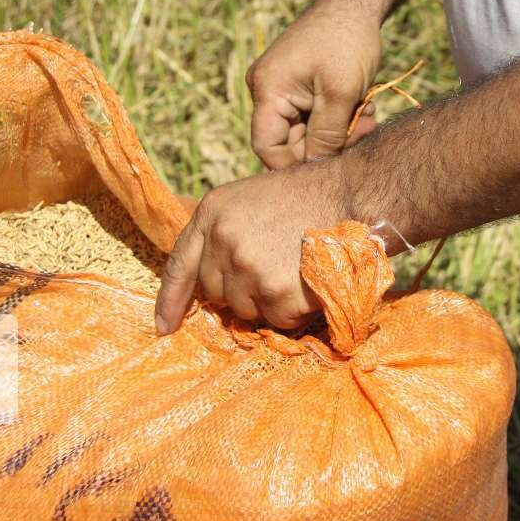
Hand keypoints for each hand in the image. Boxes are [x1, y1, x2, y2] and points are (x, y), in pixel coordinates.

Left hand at [154, 159, 349, 332]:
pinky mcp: (277, 292)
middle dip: (240, 292)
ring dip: (269, 302)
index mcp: (213, 212)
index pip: (180, 264)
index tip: (165, 326)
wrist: (354, 194)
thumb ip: (225, 232)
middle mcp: (224, 240)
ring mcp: (249, 267)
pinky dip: (295, 311)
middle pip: (216, 293)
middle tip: (275, 270)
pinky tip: (310, 282)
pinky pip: (277, 320)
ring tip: (295, 271)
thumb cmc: (308, 195)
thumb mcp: (251, 199)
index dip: (171, 300)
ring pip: (246, 311)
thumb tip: (212, 283)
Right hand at [246, 4, 381, 168]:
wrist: (354, 2)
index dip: (295, 166)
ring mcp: (283, 87)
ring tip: (366, 111)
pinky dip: (338, 116)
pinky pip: (315, 115)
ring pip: (308, 130)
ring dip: (339, 129)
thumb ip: (327, 136)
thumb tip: (315, 169)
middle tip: (363, 129)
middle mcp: (267, 90)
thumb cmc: (347, 40)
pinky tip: (362, 103)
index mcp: (267, 90)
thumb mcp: (341, 93)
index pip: (267, 147)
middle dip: (328, 143)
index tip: (329, 168)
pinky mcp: (299, 84)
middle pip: (290, 141)